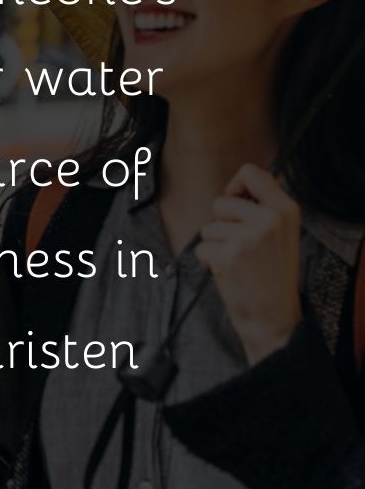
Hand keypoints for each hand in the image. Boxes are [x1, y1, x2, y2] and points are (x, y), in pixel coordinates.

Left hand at [196, 163, 302, 364]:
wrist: (273, 316)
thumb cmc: (272, 274)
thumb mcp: (283, 233)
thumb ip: (265, 206)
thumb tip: (241, 182)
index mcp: (286, 209)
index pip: (250, 172)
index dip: (236, 187)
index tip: (238, 204)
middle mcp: (270, 219)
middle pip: (221, 202)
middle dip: (223, 224)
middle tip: (242, 247)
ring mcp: (249, 237)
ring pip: (209, 227)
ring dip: (216, 245)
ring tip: (239, 263)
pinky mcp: (229, 255)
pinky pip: (202, 247)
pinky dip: (209, 261)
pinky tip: (229, 274)